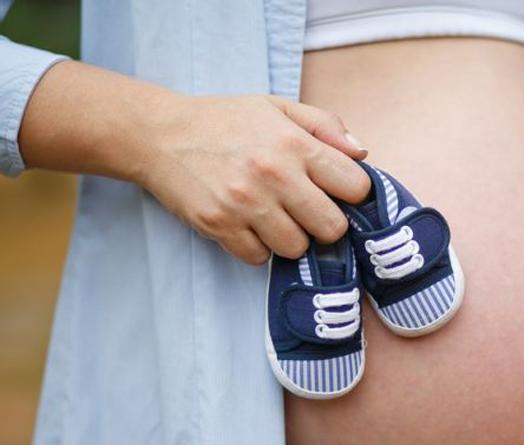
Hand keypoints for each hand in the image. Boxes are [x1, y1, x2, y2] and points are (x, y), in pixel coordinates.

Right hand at [142, 94, 370, 263]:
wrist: (161, 134)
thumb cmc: (226, 121)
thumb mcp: (278, 107)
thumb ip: (326, 126)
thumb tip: (363, 154)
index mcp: (295, 144)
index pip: (356, 187)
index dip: (351, 193)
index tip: (337, 192)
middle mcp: (274, 175)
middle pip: (332, 228)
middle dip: (325, 224)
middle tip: (307, 211)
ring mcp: (246, 204)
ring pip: (296, 248)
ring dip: (289, 238)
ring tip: (273, 216)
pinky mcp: (220, 226)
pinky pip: (259, 257)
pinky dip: (257, 247)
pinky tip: (247, 224)